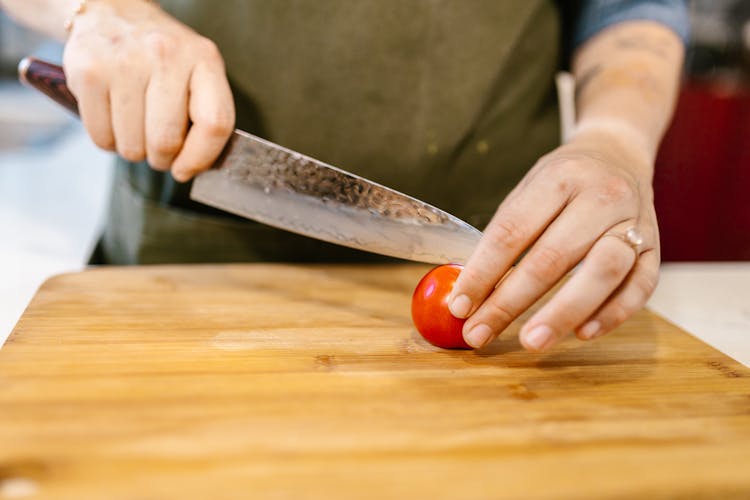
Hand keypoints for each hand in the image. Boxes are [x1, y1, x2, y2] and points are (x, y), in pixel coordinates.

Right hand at [62, 0, 234, 180]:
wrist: (112, 12)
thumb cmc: (163, 58)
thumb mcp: (197, 72)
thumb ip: (206, 115)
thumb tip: (193, 168)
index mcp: (204, 59)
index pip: (214, 123)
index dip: (200, 158)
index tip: (186, 170)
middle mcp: (165, 55)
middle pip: (166, 141)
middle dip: (162, 159)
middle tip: (158, 150)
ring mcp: (123, 62)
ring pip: (131, 146)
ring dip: (134, 150)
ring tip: (136, 127)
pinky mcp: (88, 71)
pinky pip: (101, 137)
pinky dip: (108, 141)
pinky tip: (114, 120)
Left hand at [449, 128, 659, 350]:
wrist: (619, 154)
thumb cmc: (564, 181)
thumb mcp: (528, 190)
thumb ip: (504, 236)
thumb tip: (471, 293)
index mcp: (558, 178)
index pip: (512, 231)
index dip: (482, 272)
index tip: (459, 306)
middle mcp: (601, 196)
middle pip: (553, 257)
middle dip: (510, 302)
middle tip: (480, 333)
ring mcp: (635, 221)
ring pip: (603, 271)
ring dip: (563, 312)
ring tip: (531, 341)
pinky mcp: (656, 247)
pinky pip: (641, 285)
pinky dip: (613, 313)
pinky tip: (582, 333)